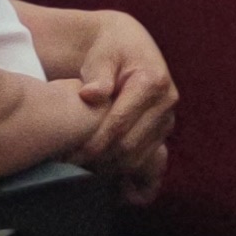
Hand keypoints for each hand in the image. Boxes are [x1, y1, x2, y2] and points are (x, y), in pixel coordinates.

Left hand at [66, 13, 180, 178]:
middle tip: (69, 165)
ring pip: (139, 159)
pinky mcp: (162, 132)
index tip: (68, 154)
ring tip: (82, 169)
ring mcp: (167, 119)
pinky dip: (133, 178)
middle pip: (130, 146)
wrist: (127, 44)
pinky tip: (119, 192)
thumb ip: (98, 73)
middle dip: (98, 160)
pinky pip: (151, 163)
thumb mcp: (102, 53)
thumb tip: (92, 94)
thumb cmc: (109, 48)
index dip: (93, 143)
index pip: (120, 124)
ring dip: (110, 169)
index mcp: (153, 81)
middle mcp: (167, 102)